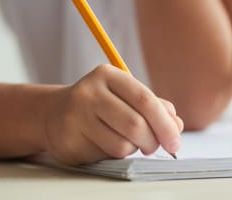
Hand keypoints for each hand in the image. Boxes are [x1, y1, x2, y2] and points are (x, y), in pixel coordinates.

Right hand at [42, 65, 182, 164]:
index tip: (175, 140)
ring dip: (133, 149)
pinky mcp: (69, 141)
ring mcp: (75, 117)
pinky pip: (105, 156)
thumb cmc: (100, 104)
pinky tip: (105, 144)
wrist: (54, 114)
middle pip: (135, 124)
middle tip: (155, 147)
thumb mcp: (126, 96)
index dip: (164, 123)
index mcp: (108, 75)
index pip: (145, 99)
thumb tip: (176, 124)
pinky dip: (114, 155)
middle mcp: (89, 93)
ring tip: (127, 141)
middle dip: (152, 141)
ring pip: (122, 145)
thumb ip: (154, 107)